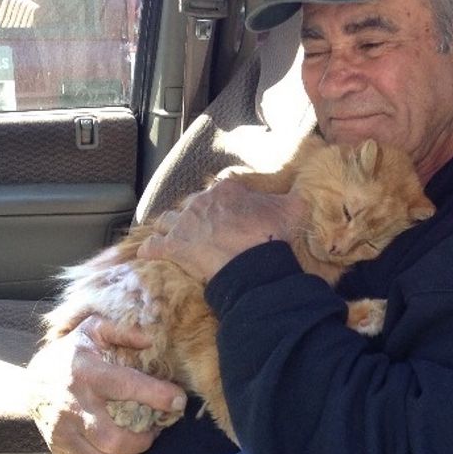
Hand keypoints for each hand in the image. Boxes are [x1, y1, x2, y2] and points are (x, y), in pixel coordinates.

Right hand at [26, 314, 187, 453]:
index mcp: (86, 373)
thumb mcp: (93, 329)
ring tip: (139, 443)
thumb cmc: (71, 354)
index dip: (157, 395)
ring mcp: (62, 431)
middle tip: (155, 431)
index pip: (126, 386)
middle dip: (142, 441)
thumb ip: (123, 330)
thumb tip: (149, 341)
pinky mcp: (57, 449)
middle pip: (112, 438)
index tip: (178, 400)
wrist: (29, 381)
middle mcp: (73, 405)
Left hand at [138, 179, 302, 281]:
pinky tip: (146, 254)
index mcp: (226, 190)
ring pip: (168, 221)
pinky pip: (153, 247)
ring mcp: (184, 223)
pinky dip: (149, 251)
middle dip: (196, 215)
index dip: (224, 202)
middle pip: (192, 205)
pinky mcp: (172, 247)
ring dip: (169, 228)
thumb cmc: (272, 235)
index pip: (220, 190)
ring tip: (173, 236)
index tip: (230, 213)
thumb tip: (306, 191)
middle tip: (204, 229)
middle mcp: (201, 201)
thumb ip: (295, 197)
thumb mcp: (292, 208)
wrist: (253, 263)